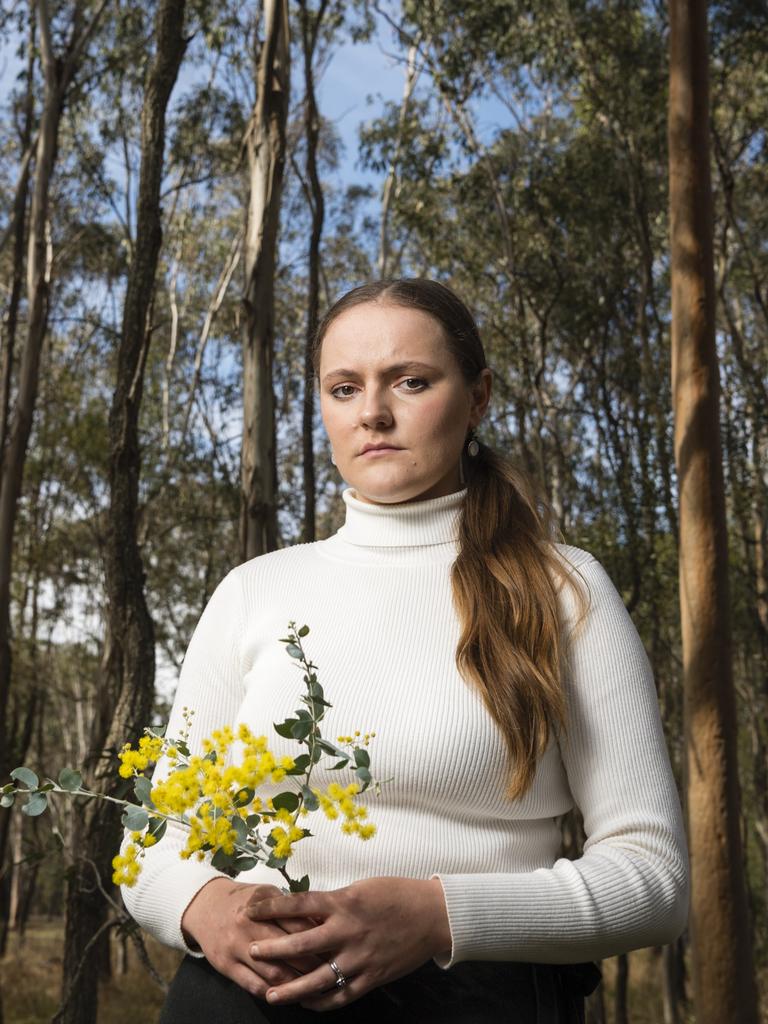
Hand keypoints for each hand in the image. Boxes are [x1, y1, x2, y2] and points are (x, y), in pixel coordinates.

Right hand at [180, 878, 322, 998]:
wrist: (205, 907)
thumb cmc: (245, 900)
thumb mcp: (267, 894)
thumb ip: (290, 908)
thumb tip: (322, 924)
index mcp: (263, 904)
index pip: (298, 925)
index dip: (320, 938)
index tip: (336, 947)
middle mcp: (249, 926)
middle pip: (289, 952)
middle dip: (313, 965)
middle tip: (333, 971)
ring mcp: (237, 948)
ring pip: (273, 973)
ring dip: (296, 985)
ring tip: (314, 988)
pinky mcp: (226, 967)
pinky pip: (254, 986)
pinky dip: (273, 993)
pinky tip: (287, 995)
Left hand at [245, 876, 451, 1010]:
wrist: (432, 915)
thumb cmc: (396, 894)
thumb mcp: (361, 888)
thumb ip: (334, 902)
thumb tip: (306, 912)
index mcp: (344, 902)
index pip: (299, 904)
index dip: (272, 907)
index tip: (250, 909)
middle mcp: (348, 931)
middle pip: (302, 943)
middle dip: (274, 950)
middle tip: (252, 952)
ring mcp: (359, 958)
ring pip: (318, 978)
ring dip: (291, 989)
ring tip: (270, 994)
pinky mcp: (372, 977)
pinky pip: (341, 995)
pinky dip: (322, 1002)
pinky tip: (307, 1005)